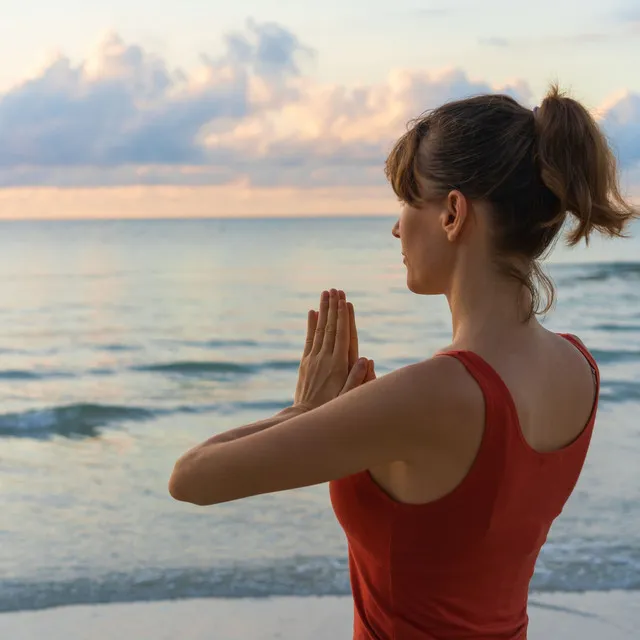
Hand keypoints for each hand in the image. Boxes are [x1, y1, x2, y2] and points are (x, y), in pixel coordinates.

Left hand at [294, 289, 374, 409]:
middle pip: (330, 327)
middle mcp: (325, 358)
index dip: (343, 316)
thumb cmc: (332, 409)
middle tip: (335, 289)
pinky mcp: (305, 363)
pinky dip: (311, 324)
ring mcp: (313, 359)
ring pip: (319, 330)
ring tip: (325, 293)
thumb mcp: (348, 397)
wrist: (304, 417)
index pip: (342, 334)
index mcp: (338, 365)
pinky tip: (312, 312)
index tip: (344, 300)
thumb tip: (367, 359)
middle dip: (333, 307)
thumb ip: (357, 378)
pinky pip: (309, 339)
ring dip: (323, 310)